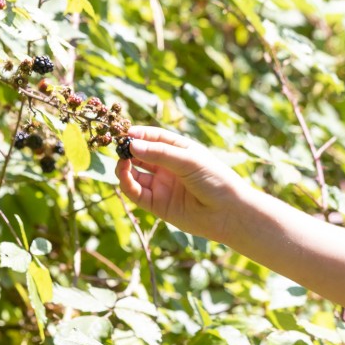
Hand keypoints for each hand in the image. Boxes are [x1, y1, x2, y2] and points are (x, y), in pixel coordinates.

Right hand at [114, 126, 249, 242]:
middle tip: (116, 144)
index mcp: (180, 151)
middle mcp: (168, 167)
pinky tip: (124, 173)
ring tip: (121, 160)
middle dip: (128, 149)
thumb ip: (159, 153)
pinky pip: (136, 192)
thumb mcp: (188, 160)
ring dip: (124, 166)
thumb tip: (132, 144)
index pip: (154, 137)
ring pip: (135, 173)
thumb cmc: (215, 179)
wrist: (228, 212)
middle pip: (141, 155)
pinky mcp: (157, 204)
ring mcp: (162, 185)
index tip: (125, 131)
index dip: (139, 134)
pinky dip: (127, 183)